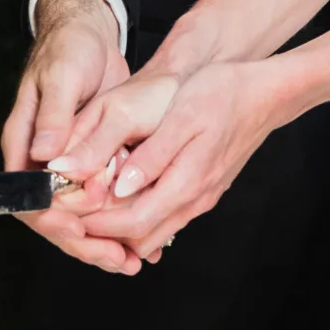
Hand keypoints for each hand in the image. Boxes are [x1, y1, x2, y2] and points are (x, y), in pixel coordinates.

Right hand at [1, 0, 137, 272]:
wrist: (88, 32)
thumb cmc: (69, 49)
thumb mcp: (63, 79)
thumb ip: (54, 118)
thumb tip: (45, 155)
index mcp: (24, 145)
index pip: (29, 199)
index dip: (54, 220)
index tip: (81, 230)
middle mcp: (41, 162)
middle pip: (55, 218)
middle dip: (85, 242)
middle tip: (118, 258)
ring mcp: (66, 165)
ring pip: (79, 216)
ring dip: (103, 240)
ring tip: (133, 260)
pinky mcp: (91, 162)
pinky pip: (100, 203)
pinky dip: (118, 221)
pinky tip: (142, 240)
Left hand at [49, 58, 276, 261]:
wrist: (264, 94)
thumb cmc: (222, 94)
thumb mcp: (183, 115)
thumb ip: (152, 156)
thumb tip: (120, 188)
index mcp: (186, 182)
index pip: (130, 224)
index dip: (93, 223)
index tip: (64, 211)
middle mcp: (194, 199)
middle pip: (137, 236)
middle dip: (99, 231)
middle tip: (66, 213)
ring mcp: (200, 198)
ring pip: (151, 230)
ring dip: (117, 226)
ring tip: (84, 205)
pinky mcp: (201, 190)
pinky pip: (164, 216)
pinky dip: (137, 215)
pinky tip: (117, 196)